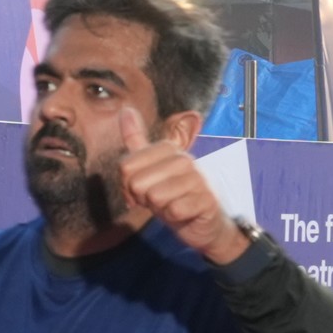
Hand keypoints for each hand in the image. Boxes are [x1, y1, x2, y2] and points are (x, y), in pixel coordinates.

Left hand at [112, 107, 247, 263]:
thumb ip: (136, 140)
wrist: (203, 223)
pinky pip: (173, 210)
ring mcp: (198, 178)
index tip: (141, 190)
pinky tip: (182, 213)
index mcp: (168, 149)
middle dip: (142, 198)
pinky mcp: (207, 199)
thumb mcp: (150, 167)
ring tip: (171, 204)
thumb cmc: (173, 195)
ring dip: (159, 208)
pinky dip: (173, 217)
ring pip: (155, 196)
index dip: (127, 186)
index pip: (125, 166)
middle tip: (157, 200)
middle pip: (137, 182)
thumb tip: (125, 109)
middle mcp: (184, 159)